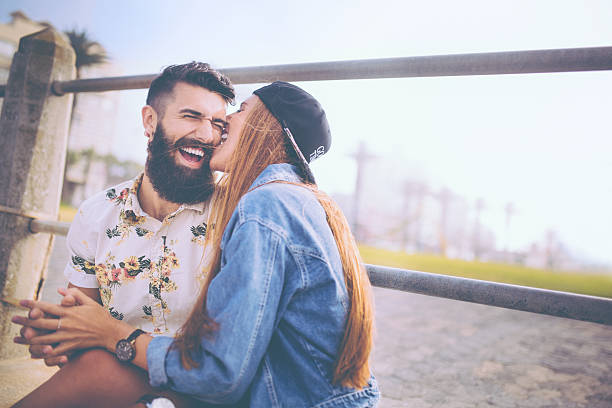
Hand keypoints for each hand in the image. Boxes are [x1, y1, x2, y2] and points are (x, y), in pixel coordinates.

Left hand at [11, 287, 131, 357]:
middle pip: (42, 323)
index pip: (48, 307)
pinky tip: (33, 352)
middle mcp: (67, 324)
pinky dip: (43, 352)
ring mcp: (68, 336)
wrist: (111, 333)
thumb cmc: (101, 316)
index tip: (21, 302)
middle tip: (13, 319)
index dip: (33, 304)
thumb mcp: (89, 302)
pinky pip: (54, 351)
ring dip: (30, 338)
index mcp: (70, 312)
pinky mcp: (71, 346)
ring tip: (18, 337)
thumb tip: (60, 290)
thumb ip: (75, 295)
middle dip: (26, 321)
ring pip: (44, 338)